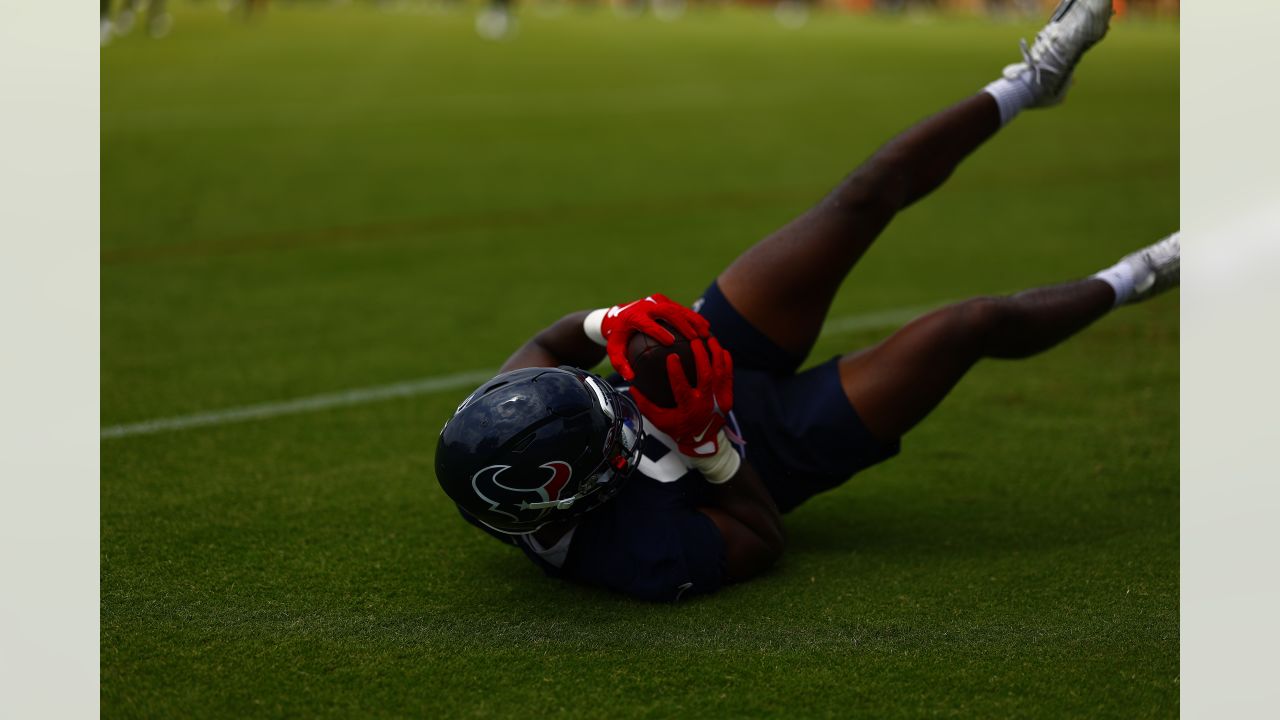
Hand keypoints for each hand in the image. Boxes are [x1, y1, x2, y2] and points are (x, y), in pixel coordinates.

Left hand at [601, 294, 710, 380]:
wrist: (617, 315)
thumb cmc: (618, 337)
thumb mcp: (615, 351)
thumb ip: (621, 364)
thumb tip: (632, 378)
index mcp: (633, 316)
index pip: (647, 323)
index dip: (658, 331)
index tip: (670, 342)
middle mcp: (646, 305)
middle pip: (667, 312)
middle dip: (683, 324)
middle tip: (695, 338)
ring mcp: (656, 301)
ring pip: (677, 308)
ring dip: (693, 320)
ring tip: (706, 333)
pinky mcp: (664, 300)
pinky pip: (681, 308)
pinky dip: (694, 317)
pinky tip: (706, 327)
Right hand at [629, 337, 732, 456]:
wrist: (702, 440)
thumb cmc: (678, 428)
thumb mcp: (659, 420)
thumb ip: (645, 404)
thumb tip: (632, 388)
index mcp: (688, 407)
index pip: (682, 387)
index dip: (677, 371)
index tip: (672, 356)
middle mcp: (706, 402)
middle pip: (705, 375)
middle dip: (701, 356)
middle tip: (694, 341)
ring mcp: (719, 399)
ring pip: (719, 373)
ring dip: (715, 354)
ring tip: (709, 339)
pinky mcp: (727, 398)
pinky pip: (728, 377)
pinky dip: (727, 363)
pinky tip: (722, 350)